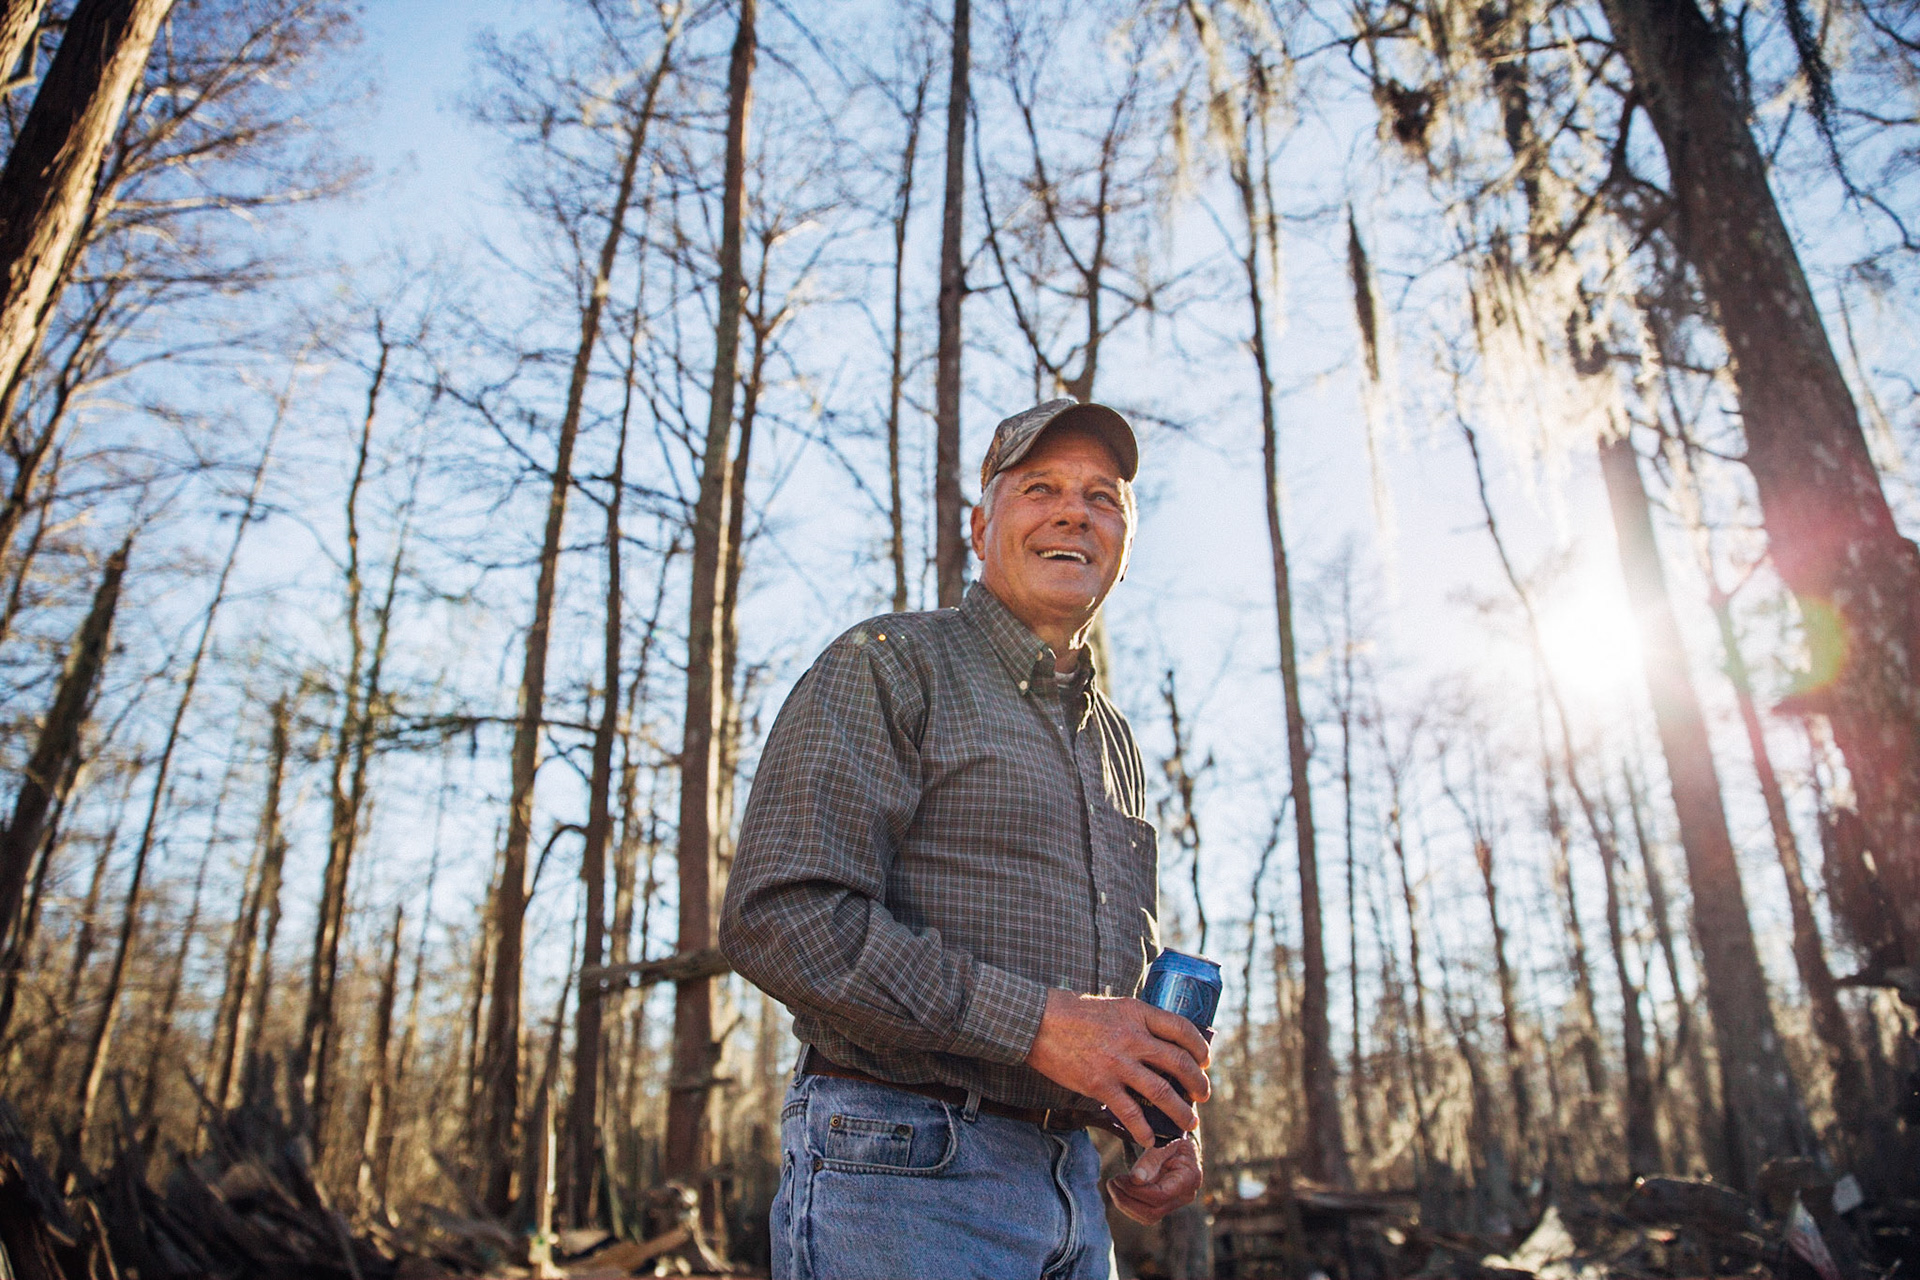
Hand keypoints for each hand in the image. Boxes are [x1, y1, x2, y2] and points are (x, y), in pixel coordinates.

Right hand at [1023, 990, 1210, 1146]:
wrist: (1037, 1022)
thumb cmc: (1073, 1012)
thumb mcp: (1114, 1006)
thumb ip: (1136, 1021)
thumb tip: (1159, 1039)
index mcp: (1138, 1013)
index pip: (1182, 1029)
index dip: (1200, 1048)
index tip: (1205, 1060)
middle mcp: (1133, 1038)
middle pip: (1179, 1063)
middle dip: (1198, 1082)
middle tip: (1203, 1094)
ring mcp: (1117, 1063)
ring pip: (1162, 1091)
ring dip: (1180, 1110)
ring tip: (1189, 1122)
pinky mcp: (1100, 1085)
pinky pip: (1130, 1112)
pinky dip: (1144, 1129)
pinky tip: (1150, 1139)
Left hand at [1107, 1134, 1202, 1224]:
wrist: (1179, 1142)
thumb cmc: (1172, 1138)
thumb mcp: (1164, 1141)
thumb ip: (1151, 1159)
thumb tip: (1135, 1180)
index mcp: (1189, 1178)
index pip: (1160, 1196)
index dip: (1136, 1191)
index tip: (1118, 1178)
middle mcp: (1185, 1195)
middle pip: (1153, 1212)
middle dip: (1127, 1200)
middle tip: (1111, 1182)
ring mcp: (1175, 1202)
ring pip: (1147, 1217)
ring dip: (1125, 1204)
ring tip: (1112, 1184)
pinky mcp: (1165, 1204)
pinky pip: (1145, 1214)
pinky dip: (1128, 1205)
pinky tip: (1120, 1189)